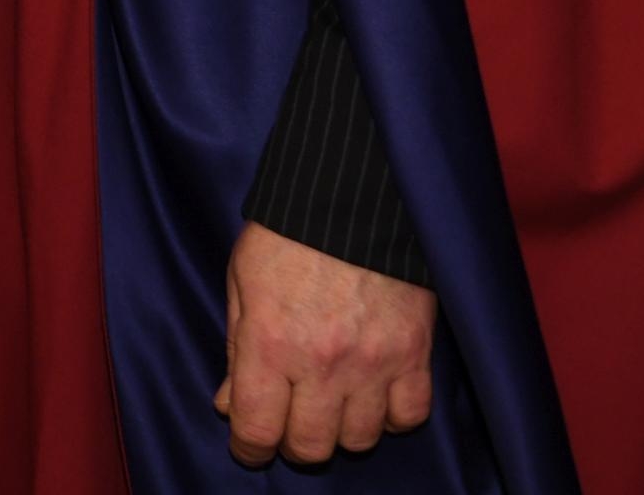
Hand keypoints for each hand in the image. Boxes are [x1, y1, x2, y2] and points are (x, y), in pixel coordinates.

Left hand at [214, 221, 435, 466]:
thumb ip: (236, 350)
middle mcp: (322, 362)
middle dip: (293, 443)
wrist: (352, 195)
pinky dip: (390, 416)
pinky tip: (373, 395)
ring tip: (330, 403)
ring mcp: (374, 362)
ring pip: (359, 439)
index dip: (249, 448)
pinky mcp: (415, 353)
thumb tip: (228, 405)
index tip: (248, 444)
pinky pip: (409, 416)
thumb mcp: (241, 282)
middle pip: (311, 446)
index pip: (258, 429)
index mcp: (270, 343)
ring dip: (340, 430)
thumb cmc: (286, 234)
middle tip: (288, 421)